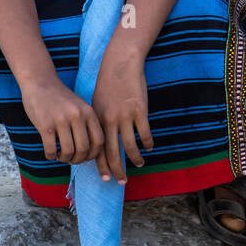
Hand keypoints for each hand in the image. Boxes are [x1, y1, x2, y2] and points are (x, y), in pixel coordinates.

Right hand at [20, 78, 103, 165]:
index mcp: (89, 112)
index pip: (99, 141)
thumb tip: (91, 153)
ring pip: (68, 151)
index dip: (94, 155)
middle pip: (84, 149)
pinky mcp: (45, 125)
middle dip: (78, 160)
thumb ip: (87, 125)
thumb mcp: (80, 107)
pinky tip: (50, 153)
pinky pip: (51, 149)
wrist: (40, 82)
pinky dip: (51, 156)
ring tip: (60, 156)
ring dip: (64, 159)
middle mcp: (77, 116)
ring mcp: (61, 120)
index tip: (86, 158)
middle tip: (71, 159)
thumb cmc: (61, 99)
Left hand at [91, 43, 153, 184]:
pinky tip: (149, 147)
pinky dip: (147, 143)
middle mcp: (109, 121)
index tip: (106, 178)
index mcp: (97, 120)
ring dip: (135, 158)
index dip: (102, 166)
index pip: (98, 149)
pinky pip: (144, 133)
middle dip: (117, 170)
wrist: (120, 63)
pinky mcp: (140, 110)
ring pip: (130, 146)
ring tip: (139, 164)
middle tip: (122, 182)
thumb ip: (99, 122)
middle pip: (113, 153)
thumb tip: (99, 141)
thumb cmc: (108, 82)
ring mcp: (125, 116)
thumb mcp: (97, 102)